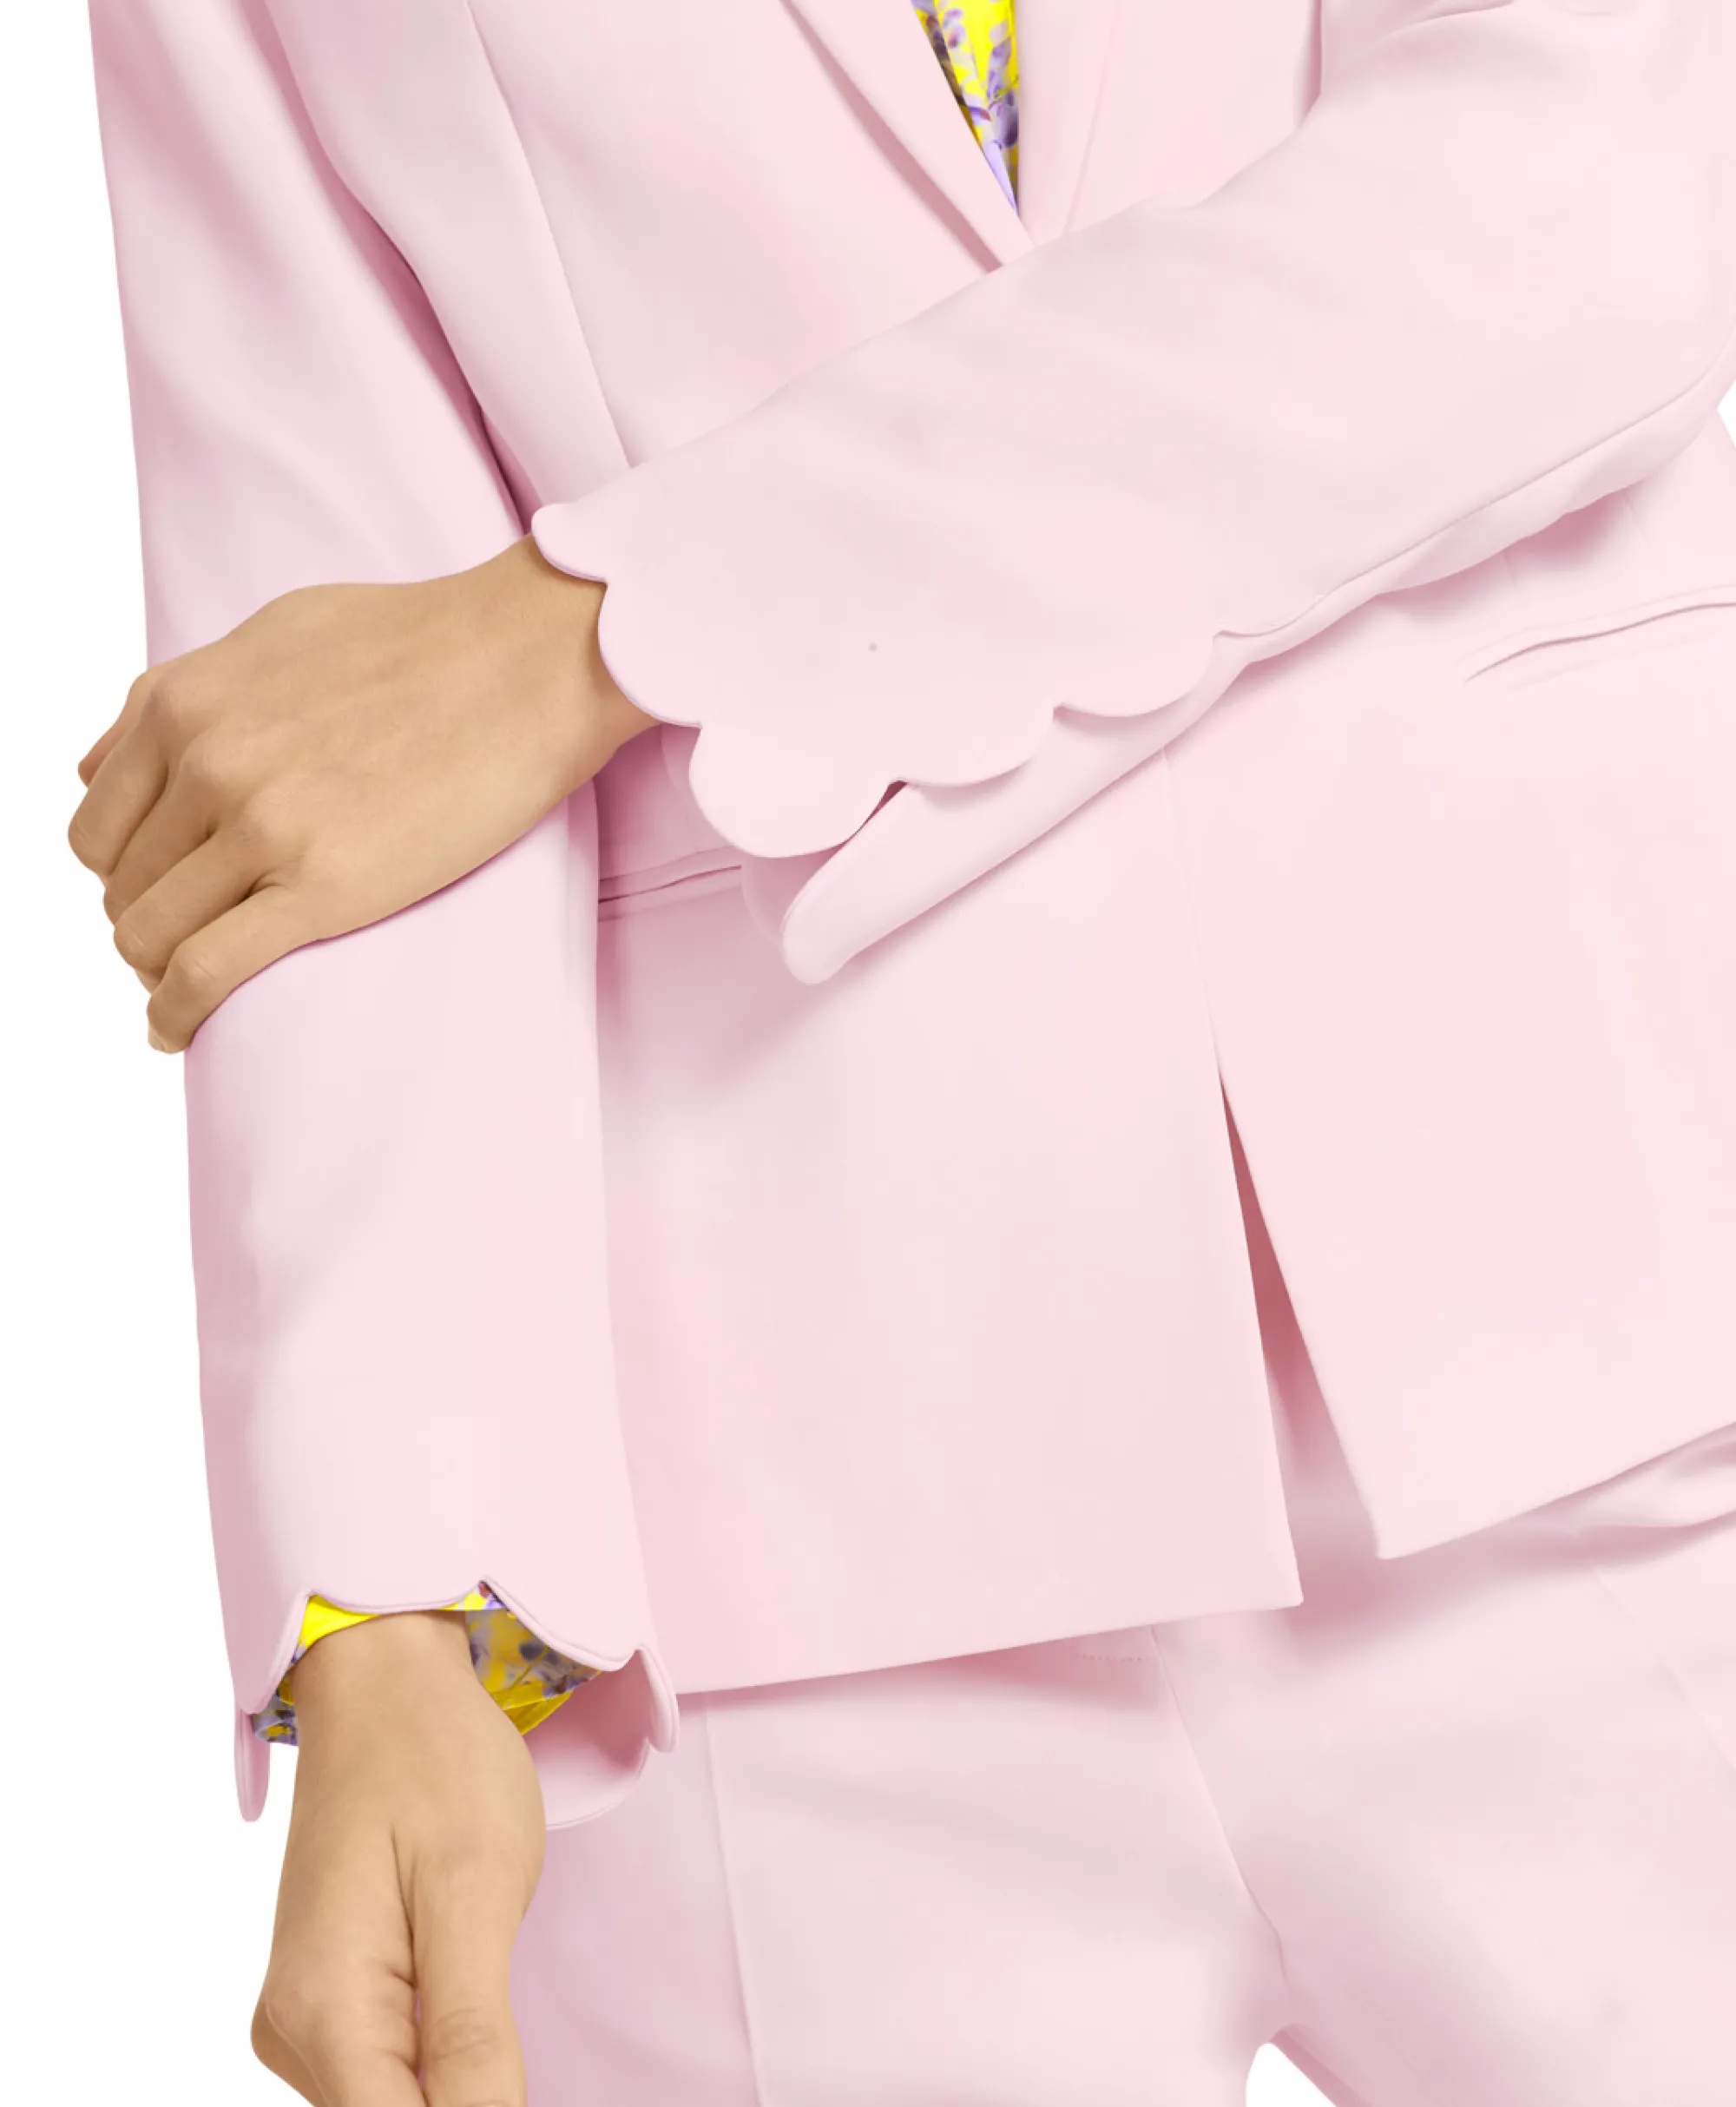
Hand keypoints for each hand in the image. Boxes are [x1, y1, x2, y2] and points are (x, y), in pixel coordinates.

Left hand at [68, 536, 653, 1049]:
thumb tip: (130, 745)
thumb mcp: (276, 636)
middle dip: (146, 923)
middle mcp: (205, 760)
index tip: (161, 893)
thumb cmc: (425, 642)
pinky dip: (174, 1014)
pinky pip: (202, 974)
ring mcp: (260, 826)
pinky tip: (175, 1031)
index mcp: (185, 701)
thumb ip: (193, 690)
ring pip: (147, 935)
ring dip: (159, 972)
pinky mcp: (321, 887)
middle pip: (120, 886)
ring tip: (194, 986)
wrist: (530, 663)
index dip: (122, 871)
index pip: (98, 821)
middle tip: (194, 944)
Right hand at [251, 1609, 546, 2106]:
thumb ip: (472, 2035)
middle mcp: (293, 2031)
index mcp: (325, 2011)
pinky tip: (465, 1976)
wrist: (384, 1689)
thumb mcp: (476, 1892)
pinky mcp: (325, 2001)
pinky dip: (438, 2050)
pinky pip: (385, 2067)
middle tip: (506, 1986)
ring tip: (488, 1961)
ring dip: (456, 2075)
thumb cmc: (437, 1765)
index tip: (514, 2061)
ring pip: (391, 2100)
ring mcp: (303, 2018)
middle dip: (472, 2093)